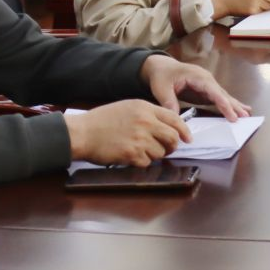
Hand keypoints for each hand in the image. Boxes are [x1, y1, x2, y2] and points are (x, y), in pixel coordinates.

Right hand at [66, 100, 189, 166]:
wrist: (82, 133)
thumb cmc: (102, 121)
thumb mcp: (128, 108)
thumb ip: (148, 114)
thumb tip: (167, 126)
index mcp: (145, 108)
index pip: (175, 119)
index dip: (184, 130)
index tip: (187, 138)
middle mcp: (145, 122)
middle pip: (172, 137)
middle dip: (172, 146)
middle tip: (166, 149)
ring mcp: (139, 138)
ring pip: (161, 152)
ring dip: (154, 155)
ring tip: (140, 151)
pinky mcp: (132, 154)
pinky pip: (147, 162)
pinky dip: (141, 162)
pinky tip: (131, 156)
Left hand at [141, 54, 250, 119]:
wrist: (161, 67)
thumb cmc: (162, 76)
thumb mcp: (161, 88)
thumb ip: (169, 102)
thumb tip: (175, 118)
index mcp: (197, 76)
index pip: (213, 91)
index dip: (223, 103)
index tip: (232, 115)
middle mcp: (206, 79)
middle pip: (222, 93)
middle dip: (234, 105)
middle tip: (245, 117)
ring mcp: (208, 84)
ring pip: (223, 96)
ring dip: (235, 105)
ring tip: (247, 115)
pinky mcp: (206, 90)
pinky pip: (219, 98)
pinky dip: (229, 104)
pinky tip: (239, 109)